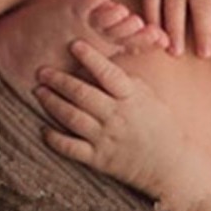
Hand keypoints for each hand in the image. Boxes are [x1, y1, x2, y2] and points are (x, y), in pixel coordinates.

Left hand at [35, 40, 210, 210]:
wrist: (171, 165)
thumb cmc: (161, 126)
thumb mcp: (149, 97)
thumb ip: (126, 82)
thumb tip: (102, 64)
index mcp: (132, 98)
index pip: (108, 73)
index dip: (90, 58)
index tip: (74, 44)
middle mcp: (117, 117)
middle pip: (82, 94)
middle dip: (59, 80)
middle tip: (42, 70)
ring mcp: (106, 139)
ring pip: (72, 117)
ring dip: (52, 103)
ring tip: (39, 91)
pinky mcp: (99, 160)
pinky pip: (71, 148)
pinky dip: (54, 138)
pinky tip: (44, 129)